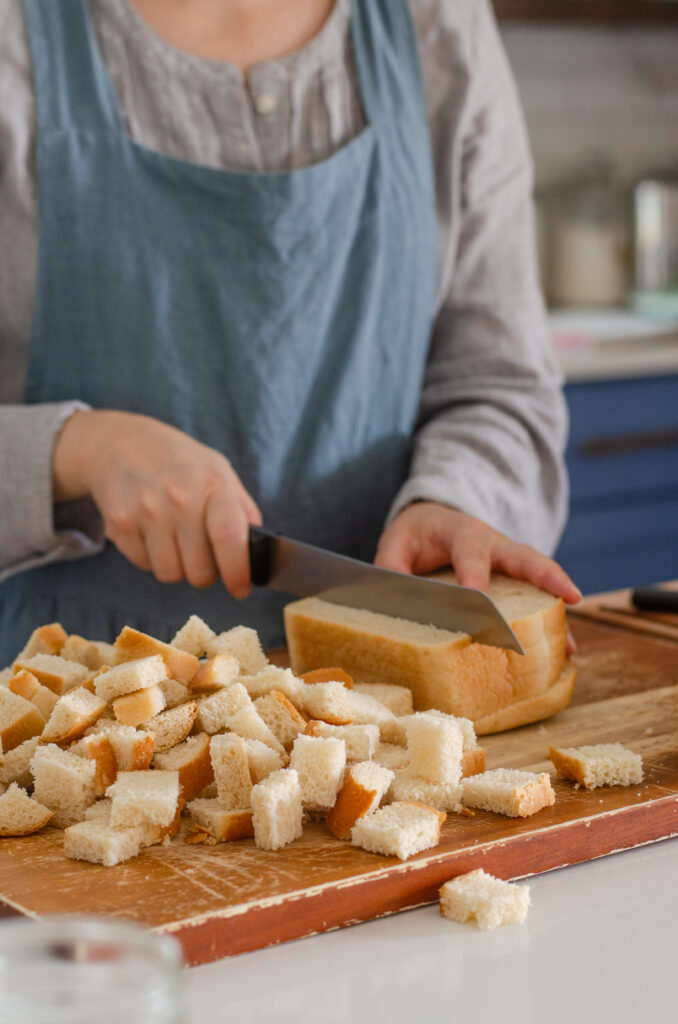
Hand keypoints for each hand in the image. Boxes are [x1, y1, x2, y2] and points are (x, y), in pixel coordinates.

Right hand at [52, 410, 261, 597]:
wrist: (120, 442)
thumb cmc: (178, 461)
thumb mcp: (218, 470)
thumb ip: (242, 510)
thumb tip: (259, 550)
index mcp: (213, 483)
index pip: (229, 537)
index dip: (238, 572)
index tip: (240, 588)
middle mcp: (179, 498)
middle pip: (200, 570)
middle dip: (206, 572)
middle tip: (202, 555)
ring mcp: (147, 511)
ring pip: (170, 574)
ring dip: (176, 566)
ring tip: (174, 539)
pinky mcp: (119, 523)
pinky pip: (144, 565)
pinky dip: (150, 557)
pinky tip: (151, 531)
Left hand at [375, 502, 580, 651]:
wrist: (433, 518)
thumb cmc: (416, 534)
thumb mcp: (396, 541)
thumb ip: (392, 566)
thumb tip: (394, 598)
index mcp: (461, 532)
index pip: (471, 553)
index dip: (476, 577)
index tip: (481, 602)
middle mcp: (492, 543)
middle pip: (524, 557)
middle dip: (547, 576)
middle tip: (571, 595)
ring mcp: (508, 560)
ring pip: (538, 578)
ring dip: (555, 610)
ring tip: (569, 643)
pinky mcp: (514, 577)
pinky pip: (536, 595)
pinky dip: (549, 620)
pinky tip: (562, 648)